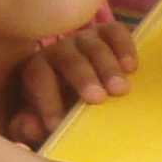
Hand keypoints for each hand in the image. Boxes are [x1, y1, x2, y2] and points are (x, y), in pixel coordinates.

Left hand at [4, 12, 137, 148]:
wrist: (87, 85)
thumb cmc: (64, 105)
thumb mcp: (43, 118)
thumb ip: (31, 125)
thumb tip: (30, 129)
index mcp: (39, 69)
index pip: (38, 78)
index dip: (46, 101)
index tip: (57, 126)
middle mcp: (60, 50)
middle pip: (68, 58)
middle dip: (82, 77)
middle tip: (97, 99)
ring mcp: (86, 39)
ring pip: (94, 46)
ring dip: (107, 67)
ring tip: (121, 89)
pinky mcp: (109, 32)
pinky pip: (115, 32)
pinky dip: (124, 47)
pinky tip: (132, 68)